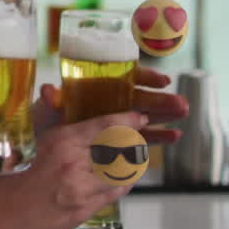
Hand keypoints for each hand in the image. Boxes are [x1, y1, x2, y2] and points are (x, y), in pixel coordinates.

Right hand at [0, 110, 150, 228]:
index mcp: (59, 142)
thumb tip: (52, 91)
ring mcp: (83, 189)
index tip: (138, 117)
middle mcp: (75, 164)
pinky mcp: (85, 210)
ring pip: (122, 171)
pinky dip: (123, 183)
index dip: (127, 120)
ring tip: (135, 158)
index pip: (104, 126)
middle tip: (138, 137)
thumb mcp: (25, 143)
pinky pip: (115, 193)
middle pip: (119, 147)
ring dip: (132, 163)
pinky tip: (123, 179)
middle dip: (133, 141)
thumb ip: (45, 118)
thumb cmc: (4, 184)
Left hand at [34, 68, 187, 144]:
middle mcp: (110, 101)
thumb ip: (50, 101)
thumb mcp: (45, 111)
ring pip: (146, 115)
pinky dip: (158, 136)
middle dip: (161, 99)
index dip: (144, 76)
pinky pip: (142, 136)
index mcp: (96, 88)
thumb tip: (48, 90)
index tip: (161, 80)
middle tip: (181, 103)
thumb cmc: (45, 126)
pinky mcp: (120, 140)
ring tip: (183, 114)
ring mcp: (117, 120)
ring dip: (165, 115)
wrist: (44, 152)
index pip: (124, 76)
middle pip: (140, 96)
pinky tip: (174, 137)